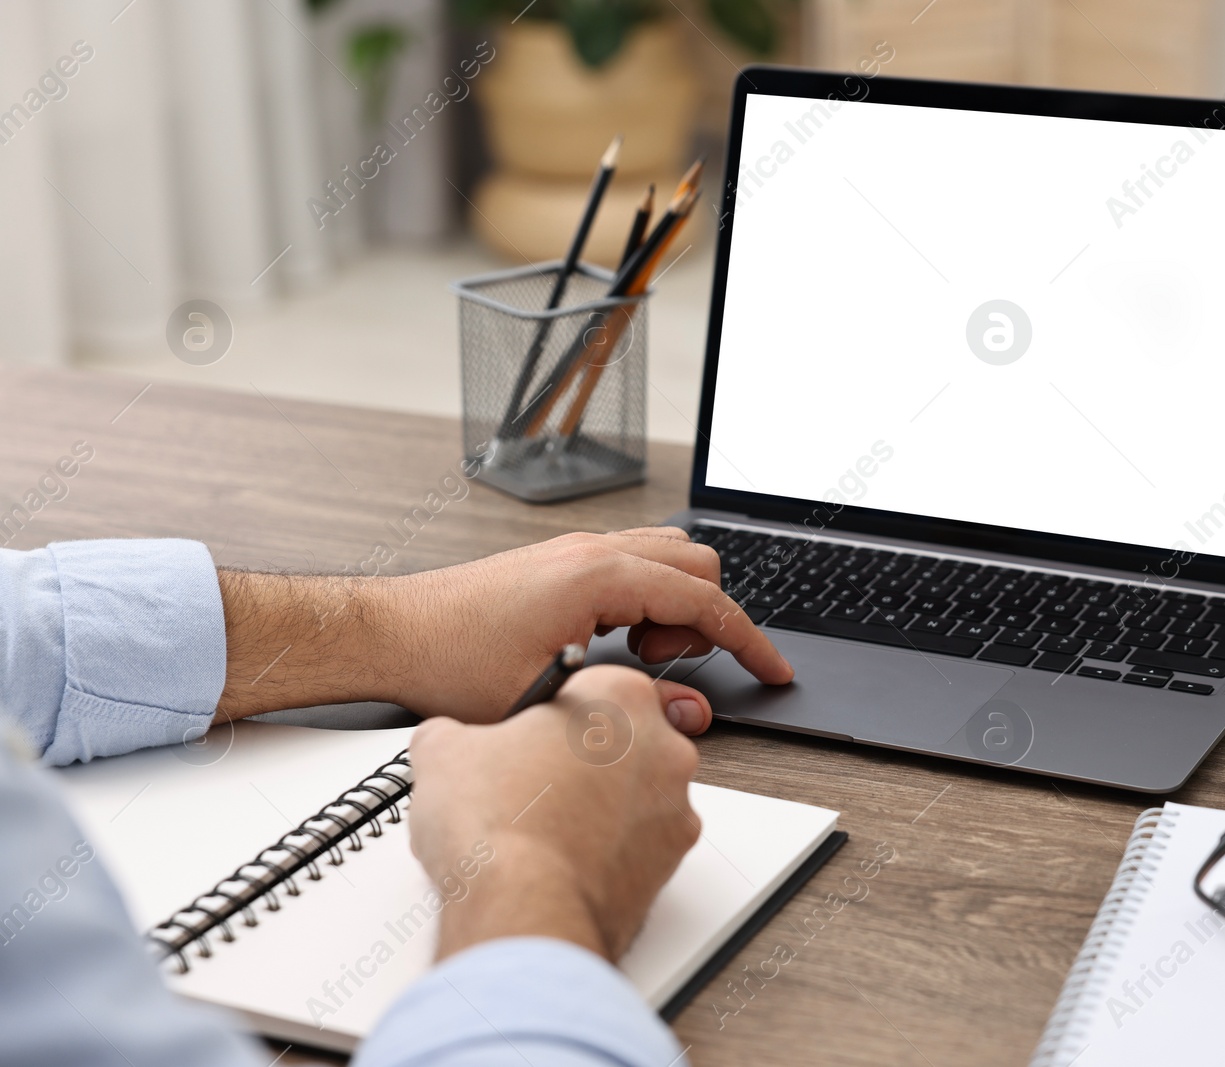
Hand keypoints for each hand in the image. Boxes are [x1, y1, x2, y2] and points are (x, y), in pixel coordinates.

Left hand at [384, 526, 790, 725]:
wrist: (392, 635)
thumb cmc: (450, 661)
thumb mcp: (551, 700)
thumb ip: (632, 704)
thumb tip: (686, 710)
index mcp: (598, 575)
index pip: (703, 601)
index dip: (747, 640)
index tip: (771, 668)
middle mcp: (593, 550)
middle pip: (697, 567)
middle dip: (706, 622)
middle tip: (672, 671)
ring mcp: (577, 550)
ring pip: (668, 559)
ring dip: (675, 607)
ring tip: (640, 658)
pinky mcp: (562, 561)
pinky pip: (635, 564)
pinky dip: (647, 600)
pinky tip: (614, 642)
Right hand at [406, 665, 699, 962]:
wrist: (521, 913)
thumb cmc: (500, 829)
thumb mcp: (444, 751)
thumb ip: (456, 731)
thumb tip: (447, 741)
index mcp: (619, 699)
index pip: (593, 685)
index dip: (553, 715)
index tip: (532, 734)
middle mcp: (663, 747)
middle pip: (623, 739)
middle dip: (582, 759)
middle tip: (533, 785)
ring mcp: (675, 808)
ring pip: (635, 794)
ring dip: (600, 805)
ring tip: (543, 830)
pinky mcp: (673, 863)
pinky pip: (640, 845)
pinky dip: (611, 851)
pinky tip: (565, 861)